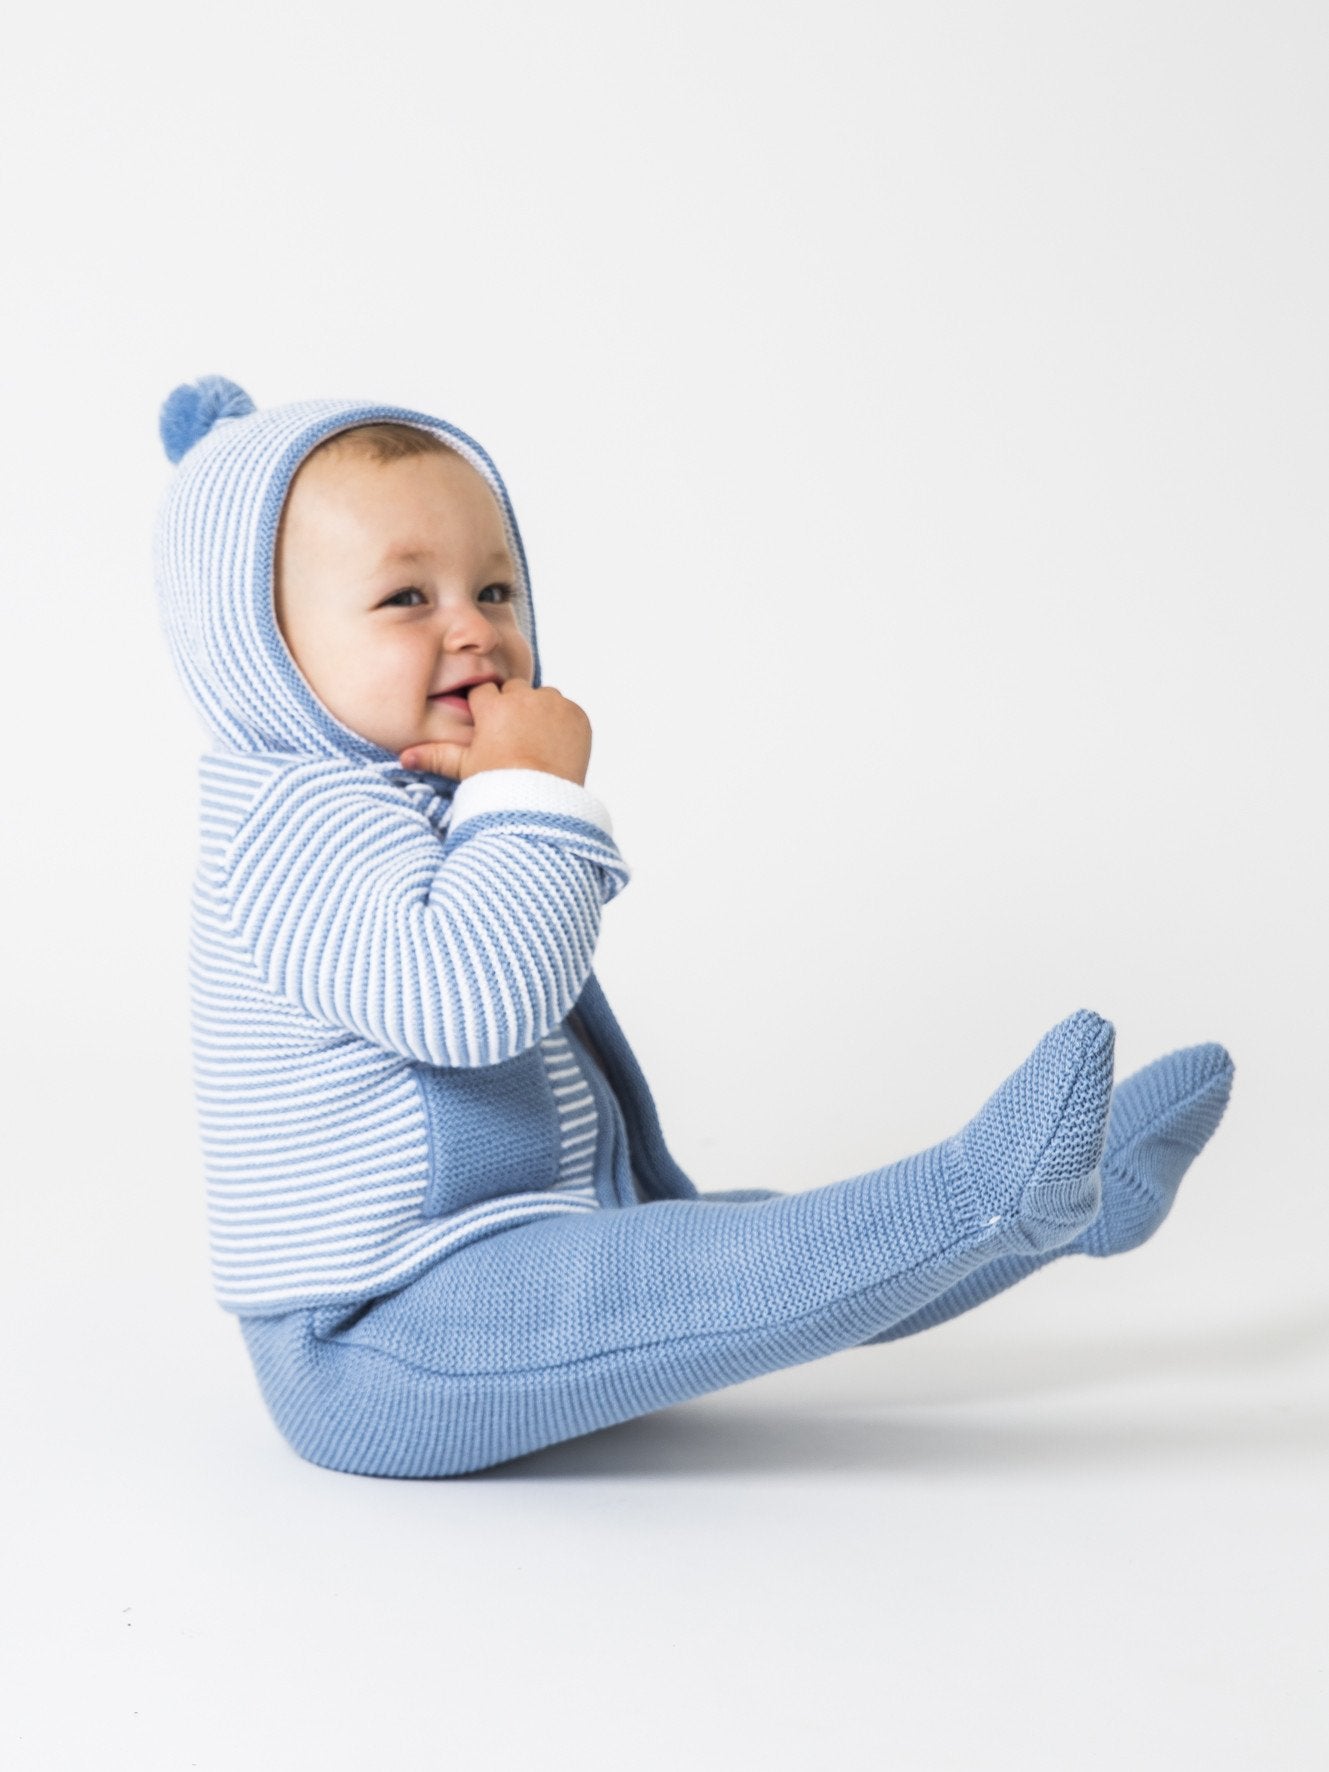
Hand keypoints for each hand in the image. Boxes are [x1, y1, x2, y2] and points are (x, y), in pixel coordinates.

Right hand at [398, 678, 591, 785]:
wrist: (542, 803)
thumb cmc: (499, 786)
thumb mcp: (464, 769)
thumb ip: (434, 756)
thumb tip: (403, 758)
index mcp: (492, 706)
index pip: (484, 693)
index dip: (486, 711)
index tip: (490, 730)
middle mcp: (523, 698)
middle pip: (515, 691)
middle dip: (513, 708)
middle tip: (513, 739)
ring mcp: (554, 705)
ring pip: (543, 698)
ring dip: (540, 712)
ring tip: (535, 744)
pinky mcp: (577, 715)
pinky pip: (568, 710)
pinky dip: (563, 724)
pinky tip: (554, 747)